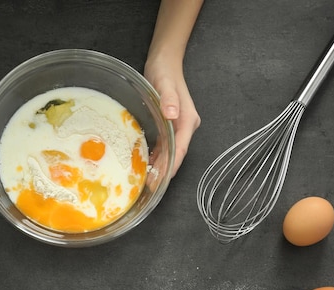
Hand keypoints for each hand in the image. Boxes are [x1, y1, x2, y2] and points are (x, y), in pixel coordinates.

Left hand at [144, 58, 199, 176]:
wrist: (166, 61)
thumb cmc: (165, 71)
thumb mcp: (165, 84)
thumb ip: (169, 99)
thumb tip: (172, 115)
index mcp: (187, 120)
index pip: (181, 149)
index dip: (171, 165)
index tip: (161, 179)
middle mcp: (185, 126)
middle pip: (176, 153)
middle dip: (165, 169)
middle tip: (150, 185)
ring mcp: (178, 126)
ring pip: (171, 150)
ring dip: (161, 164)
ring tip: (147, 178)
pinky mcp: (170, 124)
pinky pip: (165, 143)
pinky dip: (157, 154)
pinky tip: (146, 161)